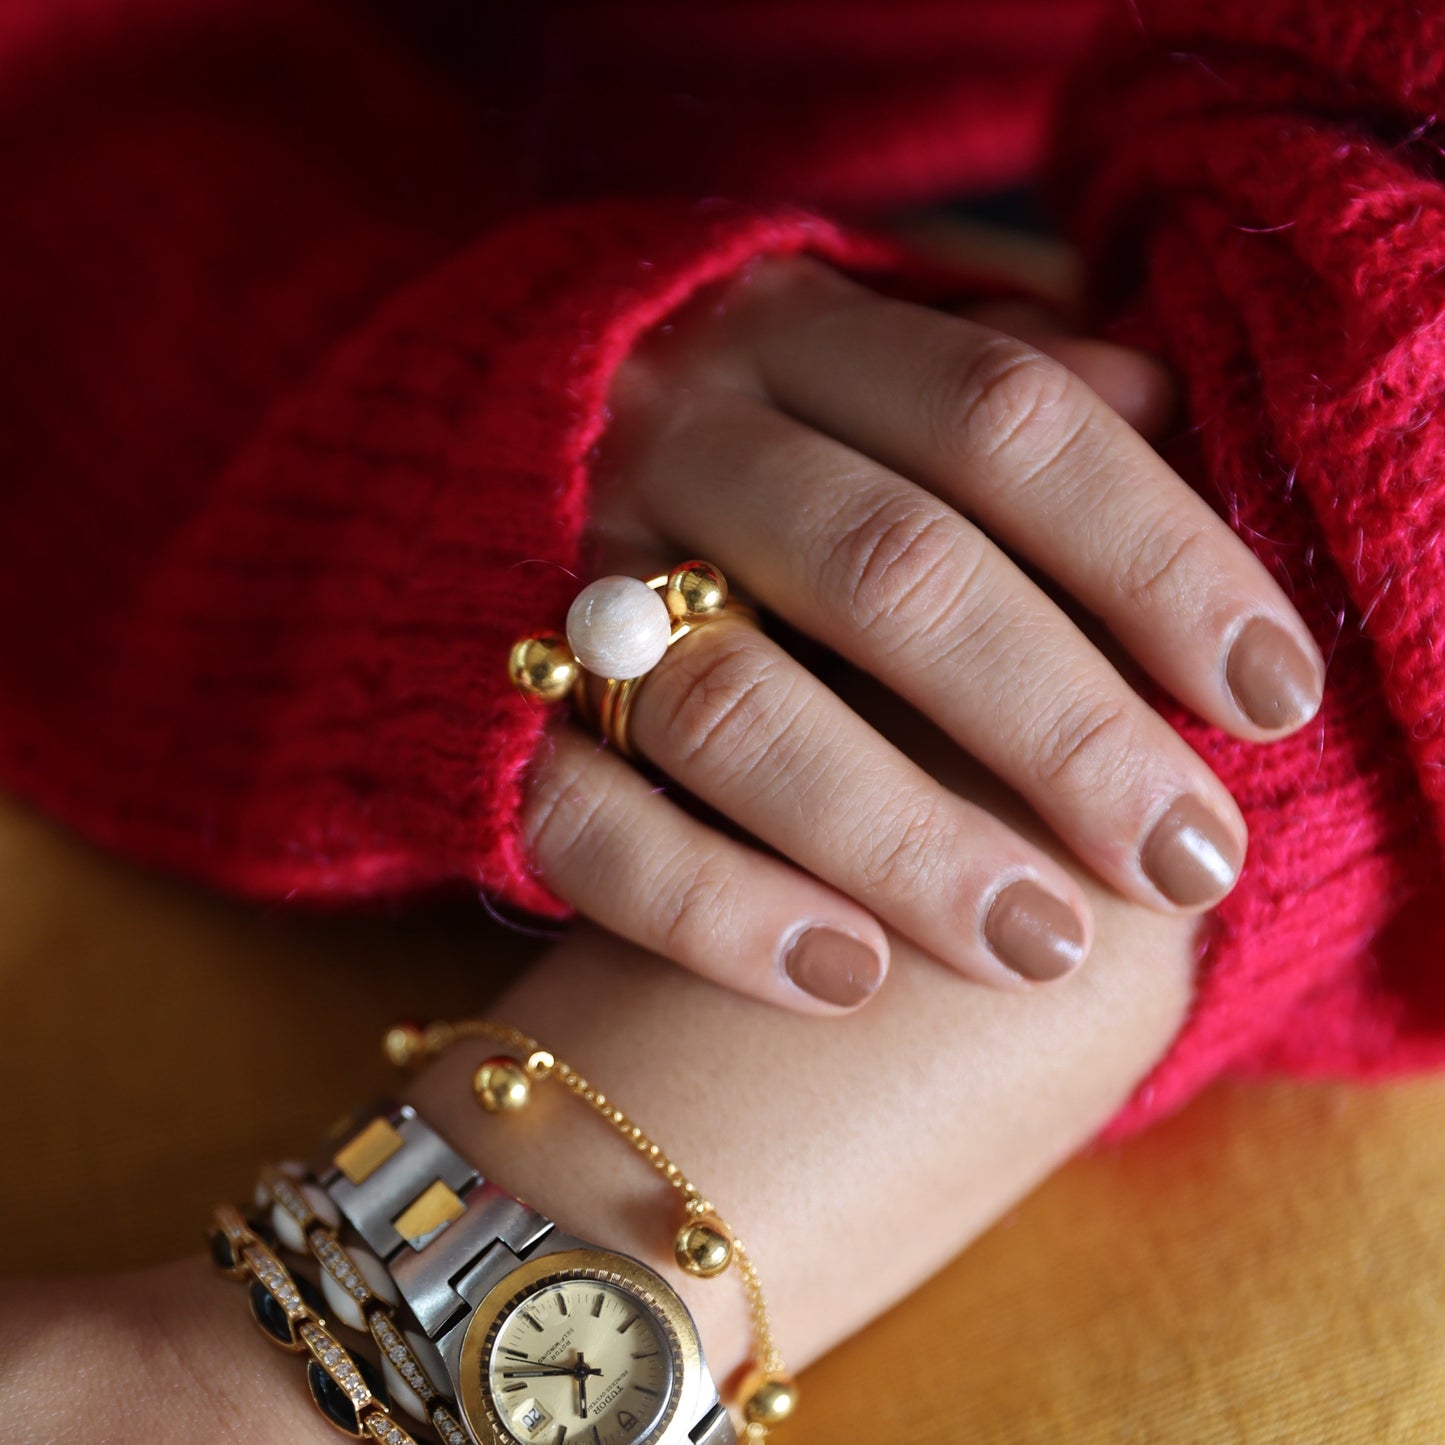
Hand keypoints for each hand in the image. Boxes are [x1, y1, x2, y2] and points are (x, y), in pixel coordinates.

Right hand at [518, 253, 1324, 1011]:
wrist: (426, 455)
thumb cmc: (711, 436)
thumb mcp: (841, 359)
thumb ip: (991, 379)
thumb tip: (1166, 415)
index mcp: (790, 334)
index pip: (1003, 418)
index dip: (1151, 549)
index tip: (1268, 690)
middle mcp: (677, 439)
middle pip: (891, 567)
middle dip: (1056, 723)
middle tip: (1186, 859)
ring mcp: (563, 572)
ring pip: (735, 706)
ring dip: (902, 836)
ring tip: (1044, 951)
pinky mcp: (478, 707)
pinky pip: (582, 817)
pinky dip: (712, 905)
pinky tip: (843, 979)